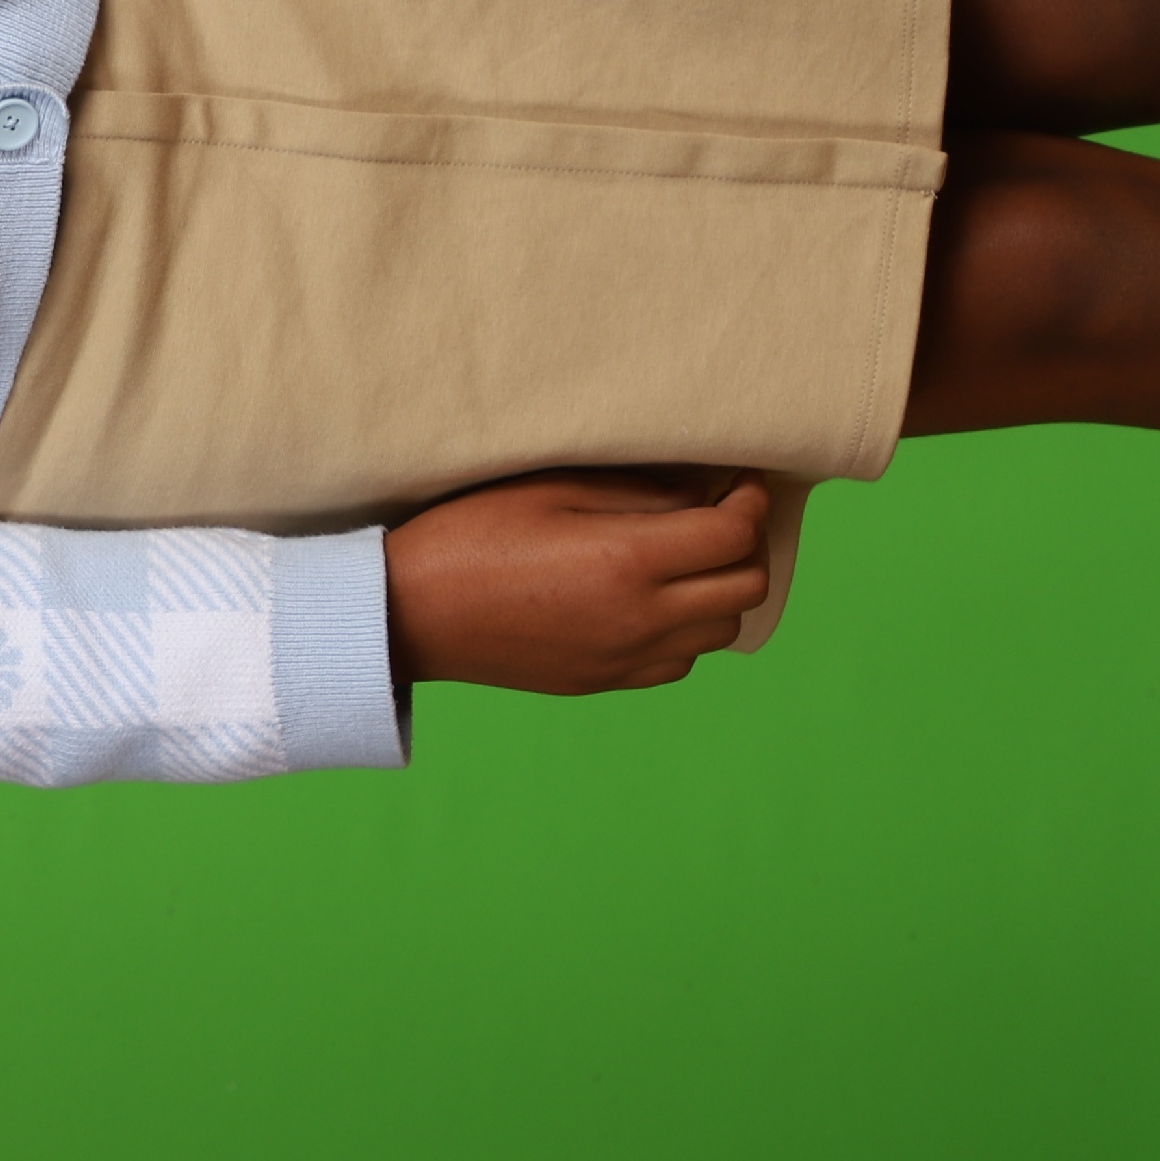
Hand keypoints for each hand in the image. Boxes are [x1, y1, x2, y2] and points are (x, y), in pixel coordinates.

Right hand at [384, 468, 773, 693]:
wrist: (409, 613)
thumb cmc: (469, 536)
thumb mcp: (549, 490)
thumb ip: (635, 490)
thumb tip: (702, 488)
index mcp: (628, 562)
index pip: (733, 534)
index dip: (750, 500)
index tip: (740, 479)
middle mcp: (640, 619)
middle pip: (745, 587)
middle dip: (746, 543)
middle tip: (721, 512)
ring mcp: (626, 658)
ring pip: (723, 630)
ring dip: (721, 589)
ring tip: (690, 557)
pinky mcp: (605, 682)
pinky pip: (681, 661)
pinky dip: (688, 630)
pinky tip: (653, 601)